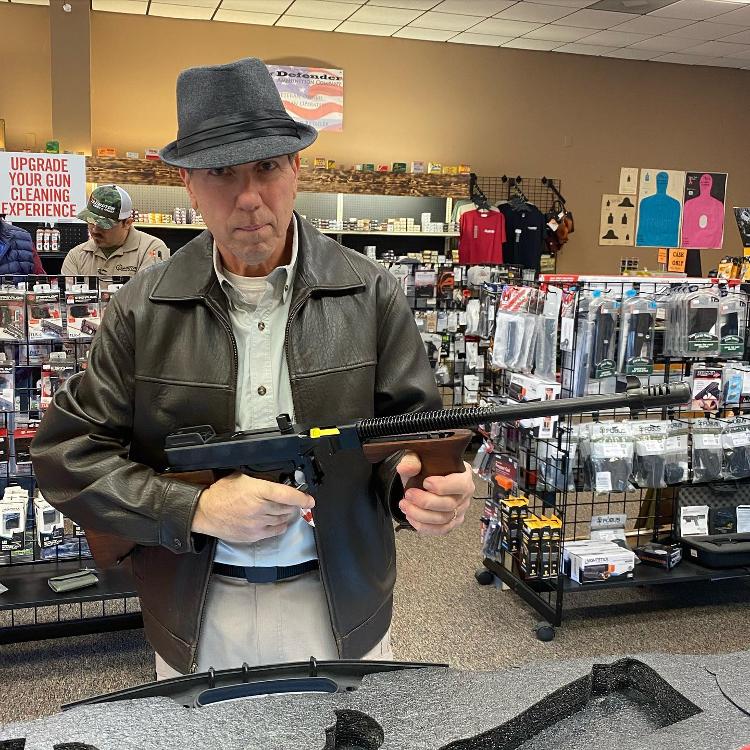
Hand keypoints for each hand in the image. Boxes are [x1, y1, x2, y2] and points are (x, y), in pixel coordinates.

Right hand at [191, 472, 313, 542]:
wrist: (204, 512)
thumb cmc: (221, 494)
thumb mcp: (241, 478)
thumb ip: (260, 480)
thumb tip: (276, 482)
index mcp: (258, 491)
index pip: (287, 495)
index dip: (302, 498)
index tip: (310, 500)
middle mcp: (260, 508)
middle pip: (287, 508)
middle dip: (292, 505)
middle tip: (292, 502)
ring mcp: (257, 523)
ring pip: (282, 520)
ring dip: (285, 515)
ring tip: (281, 510)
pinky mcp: (254, 535)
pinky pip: (274, 531)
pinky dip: (278, 526)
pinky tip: (276, 521)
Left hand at [396, 452, 473, 535]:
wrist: (423, 481)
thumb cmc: (426, 468)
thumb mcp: (418, 459)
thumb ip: (412, 460)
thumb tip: (406, 467)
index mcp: (464, 475)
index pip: (460, 485)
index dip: (443, 486)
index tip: (425, 482)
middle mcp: (464, 495)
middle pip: (450, 504)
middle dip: (425, 502)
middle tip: (409, 494)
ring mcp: (459, 510)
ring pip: (444, 519)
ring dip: (420, 514)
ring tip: (405, 505)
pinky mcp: (451, 523)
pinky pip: (440, 530)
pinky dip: (423, 526)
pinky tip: (411, 516)